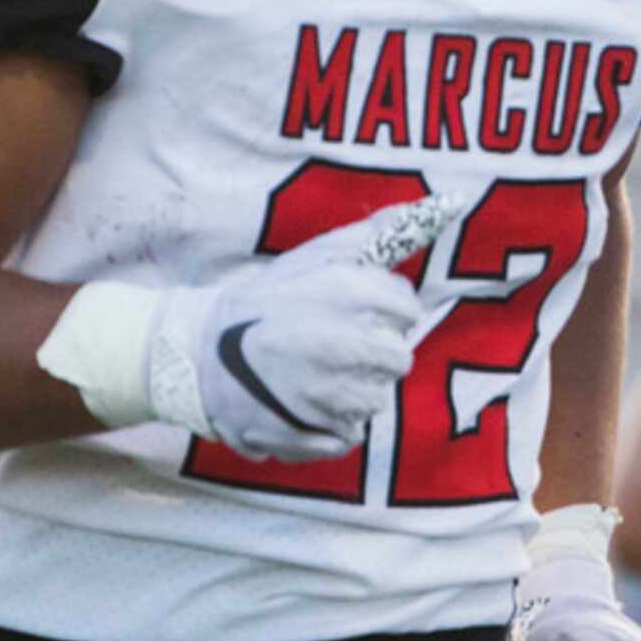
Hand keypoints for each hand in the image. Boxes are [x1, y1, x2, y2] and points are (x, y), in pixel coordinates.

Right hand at [148, 194, 464, 459]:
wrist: (196, 352)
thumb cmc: (264, 300)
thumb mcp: (317, 256)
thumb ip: (378, 234)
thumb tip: (444, 203)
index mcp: (348, 294)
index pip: (407, 309)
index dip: (387, 310)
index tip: (358, 312)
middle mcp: (343, 344)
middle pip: (399, 359)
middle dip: (375, 352)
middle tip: (337, 346)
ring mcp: (326, 395)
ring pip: (375, 400)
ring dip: (353, 390)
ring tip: (314, 374)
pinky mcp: (309, 434)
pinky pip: (348, 436)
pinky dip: (330, 425)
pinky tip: (303, 403)